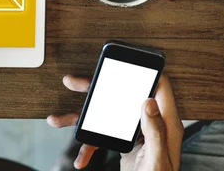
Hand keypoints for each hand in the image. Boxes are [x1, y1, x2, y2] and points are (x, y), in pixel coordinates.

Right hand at [47, 75, 182, 170]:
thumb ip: (155, 131)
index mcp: (165, 124)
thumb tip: (148, 101)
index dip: (142, 72)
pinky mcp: (125, 145)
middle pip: (122, 97)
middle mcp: (150, 124)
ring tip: (57, 119)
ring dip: (81, 119)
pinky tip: (81, 158)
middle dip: (94, 91)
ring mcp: (136, 134)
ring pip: (106, 117)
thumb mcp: (157, 159)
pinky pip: (103, 138)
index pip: (159, 86)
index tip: (121, 64)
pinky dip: (88, 146)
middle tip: (72, 83)